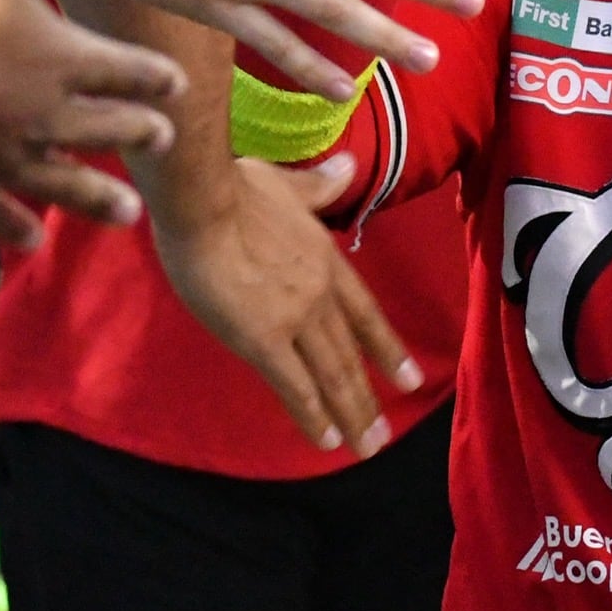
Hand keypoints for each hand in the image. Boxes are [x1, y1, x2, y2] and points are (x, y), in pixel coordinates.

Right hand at [0, 0, 185, 246]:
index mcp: (63, 62)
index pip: (126, 70)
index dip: (153, 77)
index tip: (174, 86)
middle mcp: (44, 117)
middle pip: (106, 128)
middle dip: (137, 132)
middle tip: (162, 138)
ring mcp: (2, 161)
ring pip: (64, 183)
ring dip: (97, 197)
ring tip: (127, 212)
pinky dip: (16, 227)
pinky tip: (31, 238)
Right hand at [154, 154, 422, 457]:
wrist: (201, 200)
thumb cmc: (233, 186)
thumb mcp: (288, 184)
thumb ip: (320, 186)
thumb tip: (347, 165)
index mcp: (326, 260)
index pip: (366, 313)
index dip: (387, 348)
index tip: (409, 378)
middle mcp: (320, 293)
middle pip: (351, 353)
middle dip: (369, 395)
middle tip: (385, 433)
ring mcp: (295, 318)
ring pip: (331, 375)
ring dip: (351, 414)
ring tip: (367, 445)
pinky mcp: (262, 339)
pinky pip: (294, 386)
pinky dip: (313, 416)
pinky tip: (327, 441)